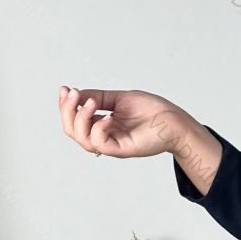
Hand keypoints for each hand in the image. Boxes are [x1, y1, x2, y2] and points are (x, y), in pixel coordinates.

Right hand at [57, 85, 193, 157]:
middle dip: (67, 111)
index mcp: (102, 125)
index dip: (66, 106)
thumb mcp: (119, 98)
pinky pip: (100, 144)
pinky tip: (108, 118)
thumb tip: (75, 93)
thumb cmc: (151, 110)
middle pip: (72, 131)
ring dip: (81, 118)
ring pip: (82, 139)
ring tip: (92, 103)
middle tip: (74, 94)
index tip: (66, 89)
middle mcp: (104, 136)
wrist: (174, 120)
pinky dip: (98, 129)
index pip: (74, 120)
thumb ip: (98, 97)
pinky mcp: (122, 150)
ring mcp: (112, 144)